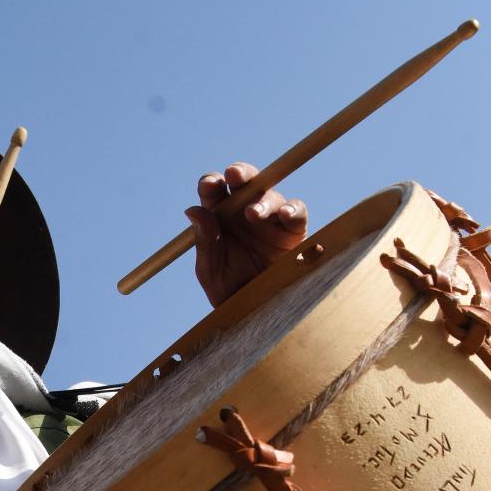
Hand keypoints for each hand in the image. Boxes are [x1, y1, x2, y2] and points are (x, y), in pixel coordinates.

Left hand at [185, 162, 307, 305]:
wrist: (258, 317)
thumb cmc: (229, 292)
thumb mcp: (211, 271)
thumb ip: (204, 241)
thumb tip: (193, 210)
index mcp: (219, 217)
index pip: (214, 190)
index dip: (211, 183)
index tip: (210, 186)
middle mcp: (244, 212)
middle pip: (243, 182)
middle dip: (240, 173)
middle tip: (233, 175)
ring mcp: (271, 219)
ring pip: (270, 195)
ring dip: (262, 200)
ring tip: (253, 214)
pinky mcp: (294, 231)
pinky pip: (297, 212)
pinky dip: (293, 209)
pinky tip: (285, 214)